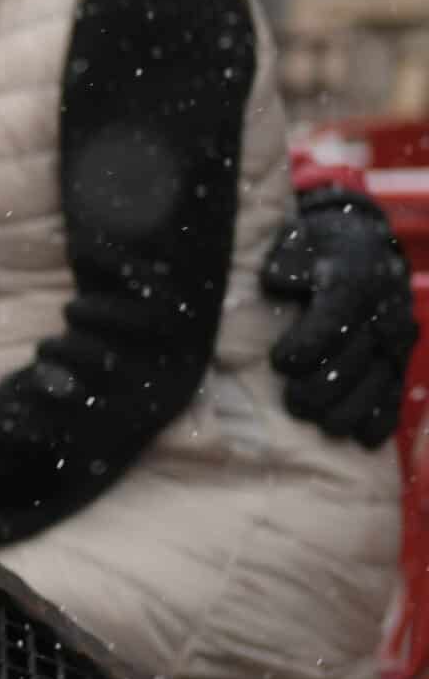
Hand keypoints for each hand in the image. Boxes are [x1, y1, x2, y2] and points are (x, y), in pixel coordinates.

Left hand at [263, 188, 417, 447]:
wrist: (358, 243)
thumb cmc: (311, 247)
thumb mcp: (294, 241)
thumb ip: (285, 263)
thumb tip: (278, 283)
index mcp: (356, 277)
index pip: (336, 317)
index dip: (309, 345)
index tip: (279, 362)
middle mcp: (384, 309)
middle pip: (358, 358)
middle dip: (324, 386)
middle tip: (294, 404)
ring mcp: (396, 337)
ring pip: (379, 382)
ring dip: (349, 408)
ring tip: (320, 423)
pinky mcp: (399, 358)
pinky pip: (396, 392)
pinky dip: (381, 418)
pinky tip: (360, 437)